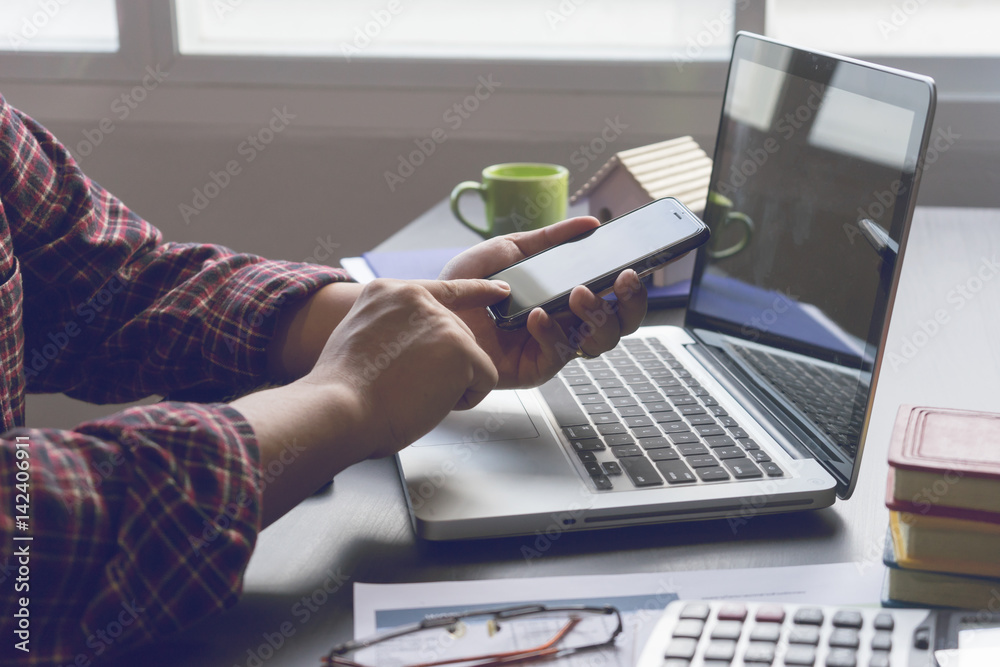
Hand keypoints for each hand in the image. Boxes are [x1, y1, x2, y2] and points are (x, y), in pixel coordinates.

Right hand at [300, 278, 507, 457]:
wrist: (340, 408)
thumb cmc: (343, 390)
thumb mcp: (359, 337)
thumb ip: (391, 328)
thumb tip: (417, 345)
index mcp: (388, 292)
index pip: (443, 288)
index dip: (474, 292)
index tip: (499, 290)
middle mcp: (417, 299)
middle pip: (457, 335)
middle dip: (442, 367)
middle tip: (405, 386)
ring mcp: (441, 321)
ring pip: (469, 359)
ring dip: (449, 385)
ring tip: (411, 393)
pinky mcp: (461, 348)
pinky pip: (484, 379)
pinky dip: (465, 400)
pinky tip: (430, 401)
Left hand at [439, 216, 647, 388]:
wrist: (431, 312)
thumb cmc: (468, 285)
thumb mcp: (510, 249)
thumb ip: (550, 238)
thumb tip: (589, 223)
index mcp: (568, 297)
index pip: (615, 298)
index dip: (632, 288)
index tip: (632, 268)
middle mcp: (568, 324)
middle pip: (620, 325)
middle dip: (629, 304)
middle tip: (621, 281)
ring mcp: (554, 347)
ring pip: (599, 343)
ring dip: (596, 316)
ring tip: (578, 294)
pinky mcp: (534, 368)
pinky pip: (558, 356)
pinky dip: (552, 333)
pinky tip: (539, 315)